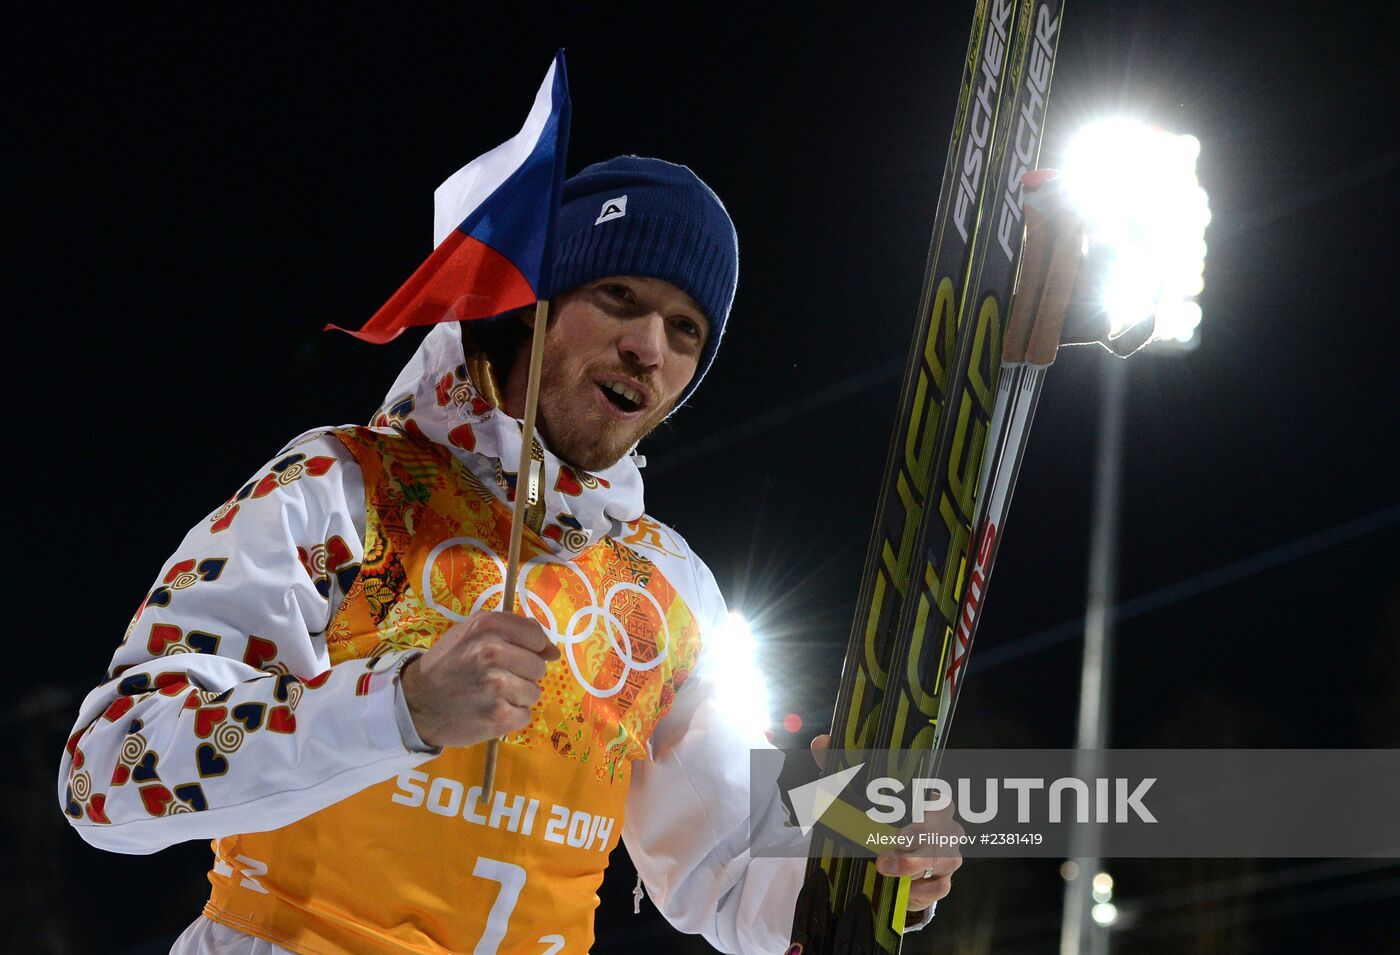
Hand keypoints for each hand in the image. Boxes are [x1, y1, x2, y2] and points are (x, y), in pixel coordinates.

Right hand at [400, 611, 560, 747]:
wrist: (416, 703)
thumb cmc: (448, 664)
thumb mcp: (472, 633)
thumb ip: (512, 631)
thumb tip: (552, 651)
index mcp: (487, 626)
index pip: (535, 636)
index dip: (533, 648)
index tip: (518, 656)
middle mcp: (492, 652)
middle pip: (538, 666)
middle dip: (523, 674)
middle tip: (497, 678)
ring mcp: (496, 686)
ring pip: (534, 692)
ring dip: (517, 697)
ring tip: (492, 696)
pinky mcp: (498, 717)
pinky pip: (525, 715)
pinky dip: (510, 717)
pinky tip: (490, 711)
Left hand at [810, 734, 962, 913]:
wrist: (880, 859)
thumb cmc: (874, 819)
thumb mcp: (852, 792)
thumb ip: (837, 765)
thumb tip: (822, 742)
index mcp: (931, 800)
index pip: (940, 802)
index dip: (926, 813)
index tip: (902, 827)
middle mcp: (946, 826)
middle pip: (943, 833)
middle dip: (916, 846)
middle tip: (884, 856)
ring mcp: (948, 855)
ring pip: (943, 861)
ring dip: (912, 867)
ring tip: (883, 868)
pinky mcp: (942, 882)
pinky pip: (939, 888)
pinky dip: (920, 890)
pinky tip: (901, 888)